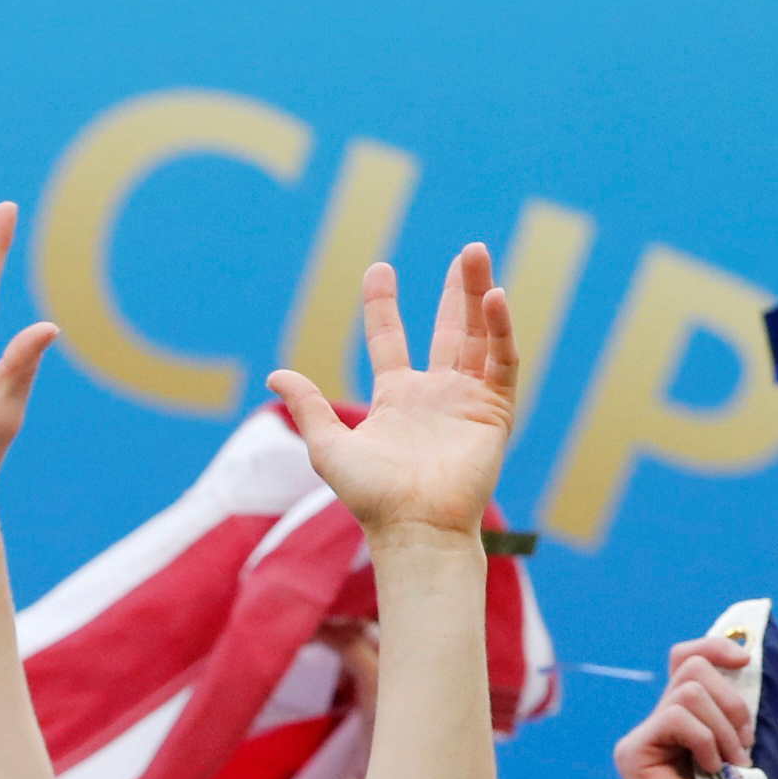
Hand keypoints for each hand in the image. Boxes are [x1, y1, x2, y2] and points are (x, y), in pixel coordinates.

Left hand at [268, 243, 517, 540]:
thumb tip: (275, 374)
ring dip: (481, 295)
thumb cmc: (371, 497)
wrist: (413, 528)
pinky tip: (496, 298)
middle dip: (457, 290)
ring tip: (478, 254)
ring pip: (480, 336)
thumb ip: (309, 407)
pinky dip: (501, 331)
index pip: (390, 339)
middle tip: (467, 250)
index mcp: (396, 399)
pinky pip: (502, 363)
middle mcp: (435, 394)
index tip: (379, 269)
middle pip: (449, 329)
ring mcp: (467, 400)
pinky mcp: (493, 412)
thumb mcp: (328, 447)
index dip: (384, 305)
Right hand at [613, 635, 762, 778]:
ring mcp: (642, 738)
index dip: (713, 646)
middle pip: (691, 667)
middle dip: (731, 701)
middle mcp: (659, 722)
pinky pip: (675, 718)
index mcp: (687, 717)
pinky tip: (709, 769)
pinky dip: (704, 740)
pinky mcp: (632, 753)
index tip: (745, 659)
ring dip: (723, 728)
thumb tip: (744, 656)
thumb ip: (735, 707)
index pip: (686, 657)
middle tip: (744, 745)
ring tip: (730, 765)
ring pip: (687, 691)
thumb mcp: (745, 744)